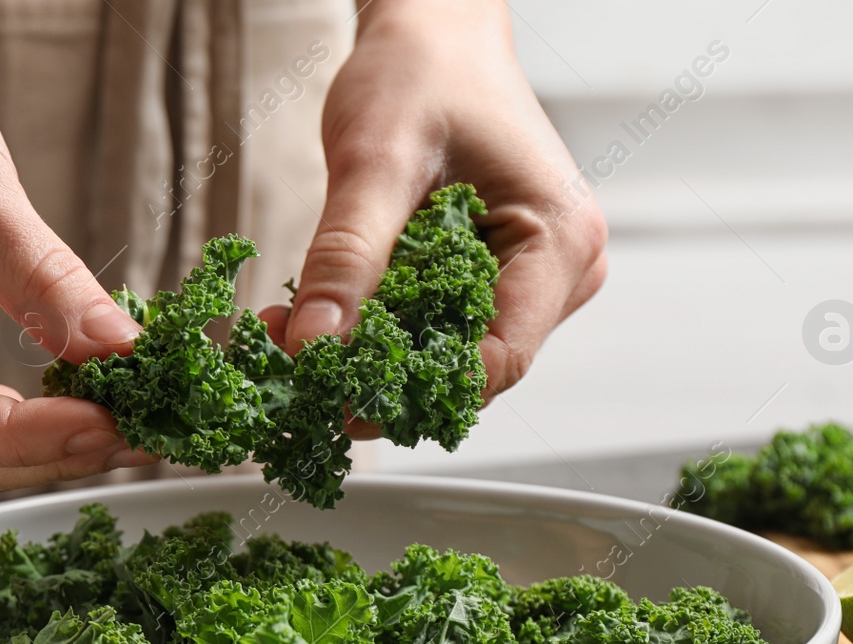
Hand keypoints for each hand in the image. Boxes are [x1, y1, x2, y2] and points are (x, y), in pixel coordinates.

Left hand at [275, 0, 606, 434]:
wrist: (432, 32)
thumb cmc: (420, 73)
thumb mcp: (375, 160)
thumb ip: (346, 256)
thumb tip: (311, 347)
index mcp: (561, 242)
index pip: (497, 360)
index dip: (412, 393)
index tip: (329, 399)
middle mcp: (563, 273)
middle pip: (471, 367)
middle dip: (379, 376)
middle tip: (290, 368)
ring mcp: (533, 280)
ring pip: (445, 353)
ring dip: (369, 355)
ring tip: (289, 334)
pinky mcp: (496, 278)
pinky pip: (434, 327)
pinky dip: (375, 329)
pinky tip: (318, 316)